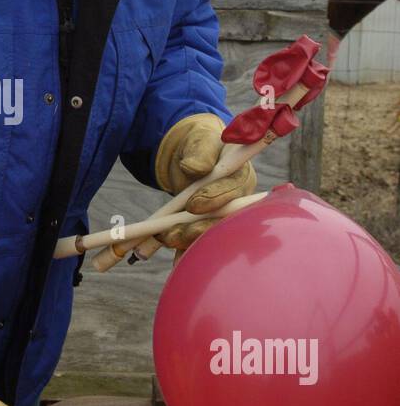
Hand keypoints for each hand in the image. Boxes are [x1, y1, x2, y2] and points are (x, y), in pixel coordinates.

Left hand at [153, 112, 256, 251]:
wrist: (190, 153)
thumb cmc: (199, 144)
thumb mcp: (199, 141)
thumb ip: (199, 153)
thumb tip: (194, 167)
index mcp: (240, 175)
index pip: (234, 190)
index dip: (216, 198)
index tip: (193, 205)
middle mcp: (237, 200)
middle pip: (223, 219)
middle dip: (198, 228)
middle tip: (172, 233)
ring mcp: (222, 217)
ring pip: (209, 233)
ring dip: (188, 241)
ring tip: (165, 240)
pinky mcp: (206, 227)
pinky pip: (199, 243)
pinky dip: (186, 254)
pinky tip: (177, 264)